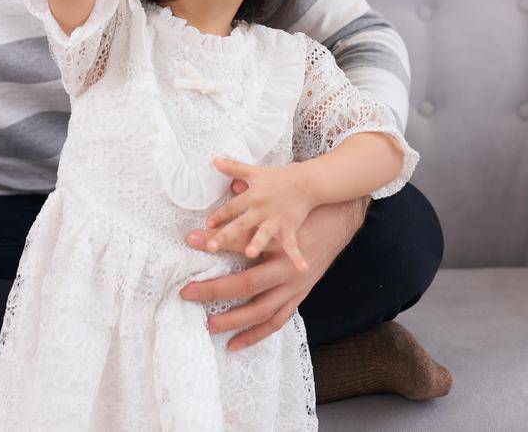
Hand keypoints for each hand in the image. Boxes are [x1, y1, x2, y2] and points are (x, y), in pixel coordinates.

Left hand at [181, 186, 365, 350]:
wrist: (339, 219)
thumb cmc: (305, 211)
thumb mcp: (278, 207)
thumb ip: (250, 200)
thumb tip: (224, 183)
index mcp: (283, 243)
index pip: (242, 242)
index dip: (216, 240)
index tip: (190, 240)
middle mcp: (289, 270)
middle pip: (247, 284)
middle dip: (215, 289)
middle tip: (188, 292)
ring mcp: (295, 287)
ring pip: (262, 311)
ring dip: (234, 320)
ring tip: (208, 325)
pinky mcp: (299, 297)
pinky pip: (276, 321)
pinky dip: (256, 334)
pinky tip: (235, 343)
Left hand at [200, 157, 315, 269]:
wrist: (307, 182)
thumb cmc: (278, 178)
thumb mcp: (254, 172)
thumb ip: (233, 168)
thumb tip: (213, 159)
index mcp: (252, 197)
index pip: (231, 207)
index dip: (219, 215)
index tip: (207, 225)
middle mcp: (262, 210)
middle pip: (241, 223)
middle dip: (226, 235)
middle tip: (211, 247)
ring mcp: (276, 220)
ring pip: (264, 234)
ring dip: (257, 243)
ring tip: (250, 253)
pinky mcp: (290, 228)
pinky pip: (292, 244)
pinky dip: (297, 256)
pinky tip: (301, 268)